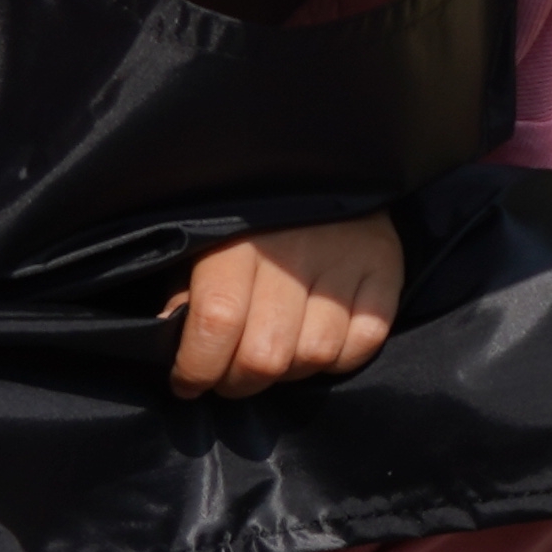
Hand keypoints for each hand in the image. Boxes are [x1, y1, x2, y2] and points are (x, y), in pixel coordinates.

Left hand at [168, 212, 402, 397]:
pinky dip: (340, 358)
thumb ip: (185, 291)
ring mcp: (344, 261)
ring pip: (315, 354)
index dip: (198, 367)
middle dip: (240, 382)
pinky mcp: (384, 269)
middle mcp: (292, 253)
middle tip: (231, 378)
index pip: (216, 322)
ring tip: (277, 359)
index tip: (188, 383)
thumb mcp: (204, 243)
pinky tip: (320, 344)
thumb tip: (168, 340)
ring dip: (290, 373)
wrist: (324, 168)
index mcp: (236, 241)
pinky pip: (364, 342)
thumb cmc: (251, 217)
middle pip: (266, 354)